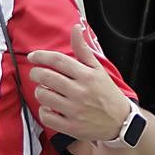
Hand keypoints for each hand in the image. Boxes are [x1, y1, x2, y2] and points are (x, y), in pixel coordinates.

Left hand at [26, 24, 133, 142]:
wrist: (121, 122)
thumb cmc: (107, 94)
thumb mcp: (98, 69)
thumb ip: (83, 49)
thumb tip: (76, 27)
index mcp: (87, 76)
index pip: (58, 61)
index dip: (41, 56)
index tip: (32, 56)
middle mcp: (80, 92)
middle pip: (46, 77)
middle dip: (35, 73)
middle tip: (36, 74)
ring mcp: (75, 110)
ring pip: (43, 96)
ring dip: (40, 91)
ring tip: (46, 91)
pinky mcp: (71, 126)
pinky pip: (46, 116)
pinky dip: (44, 110)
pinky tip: (50, 107)